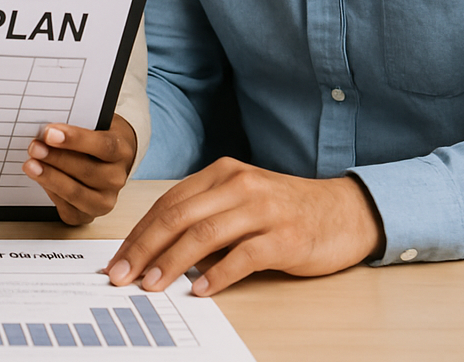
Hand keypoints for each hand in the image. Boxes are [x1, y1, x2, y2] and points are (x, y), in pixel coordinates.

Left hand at [23, 115, 136, 223]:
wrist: (108, 160)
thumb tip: (47, 129)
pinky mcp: (89, 216)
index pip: (103, 146)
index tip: (50, 133)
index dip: (75, 139)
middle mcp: (116, 178)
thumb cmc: (95, 137)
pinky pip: (68, 210)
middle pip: (87, 171)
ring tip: (30, 165)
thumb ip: (76, 124)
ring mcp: (104, 200)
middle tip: (35, 147)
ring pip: (76, 193)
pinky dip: (51, 194)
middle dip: (56, 159)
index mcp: (122, 151)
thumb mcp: (93, 123)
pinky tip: (40, 181)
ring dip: (50, 178)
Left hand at [104, 157, 383, 295]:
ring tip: (151, 283)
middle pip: (179, 216)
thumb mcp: (240, 201)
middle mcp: (239, 185)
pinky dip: (217, 275)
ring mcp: (263, 210)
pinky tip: (199, 289)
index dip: (139, 232)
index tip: (118, 258)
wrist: (345, 212)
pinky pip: (243, 256)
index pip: (168, 203)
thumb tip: (156, 251)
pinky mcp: (285, 237)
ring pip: (204, 234)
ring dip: (172, 262)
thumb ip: (203, 217)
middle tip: (122, 274)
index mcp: (222, 173)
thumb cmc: (286, 210)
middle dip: (144, 247)